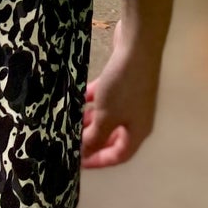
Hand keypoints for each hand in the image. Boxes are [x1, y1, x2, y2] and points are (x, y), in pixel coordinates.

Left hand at [81, 29, 162, 168]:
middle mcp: (137, 117)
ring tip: (69, 120)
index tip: (77, 162)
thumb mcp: (106, 116)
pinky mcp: (124, 81)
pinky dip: (92, 100)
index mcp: (138, 131)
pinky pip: (105, 97)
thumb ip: (95, 137)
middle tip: (70, 139)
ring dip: (90, 119)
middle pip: (113, 136)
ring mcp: (131, 99)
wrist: (138, 45)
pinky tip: (76, 97)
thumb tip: (85, 153)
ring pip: (108, 116)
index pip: (119, 155)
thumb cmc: (123, 87)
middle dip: (92, 139)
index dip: (98, 160)